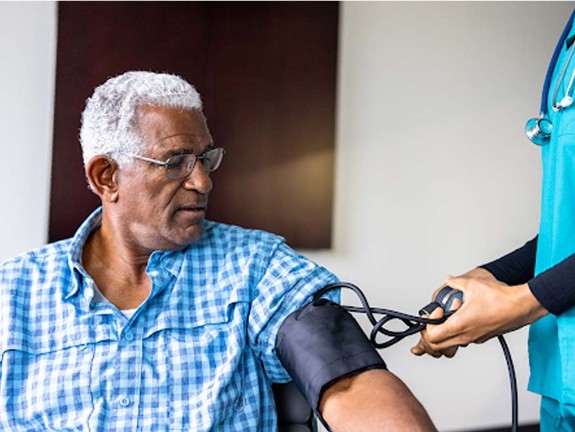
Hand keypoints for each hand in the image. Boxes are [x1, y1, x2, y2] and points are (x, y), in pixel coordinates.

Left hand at [412, 273, 546, 356]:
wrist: (522, 306)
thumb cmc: (501, 298)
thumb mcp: (472, 284)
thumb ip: (455, 282)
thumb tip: (448, 280)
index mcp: (459, 325)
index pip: (431, 337)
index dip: (426, 325)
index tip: (434, 312)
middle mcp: (465, 336)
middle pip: (437, 347)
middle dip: (428, 335)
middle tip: (431, 320)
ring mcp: (474, 338)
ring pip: (449, 346)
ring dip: (441, 336)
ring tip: (443, 320)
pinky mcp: (481, 337)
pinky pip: (461, 341)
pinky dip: (454, 333)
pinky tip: (459, 318)